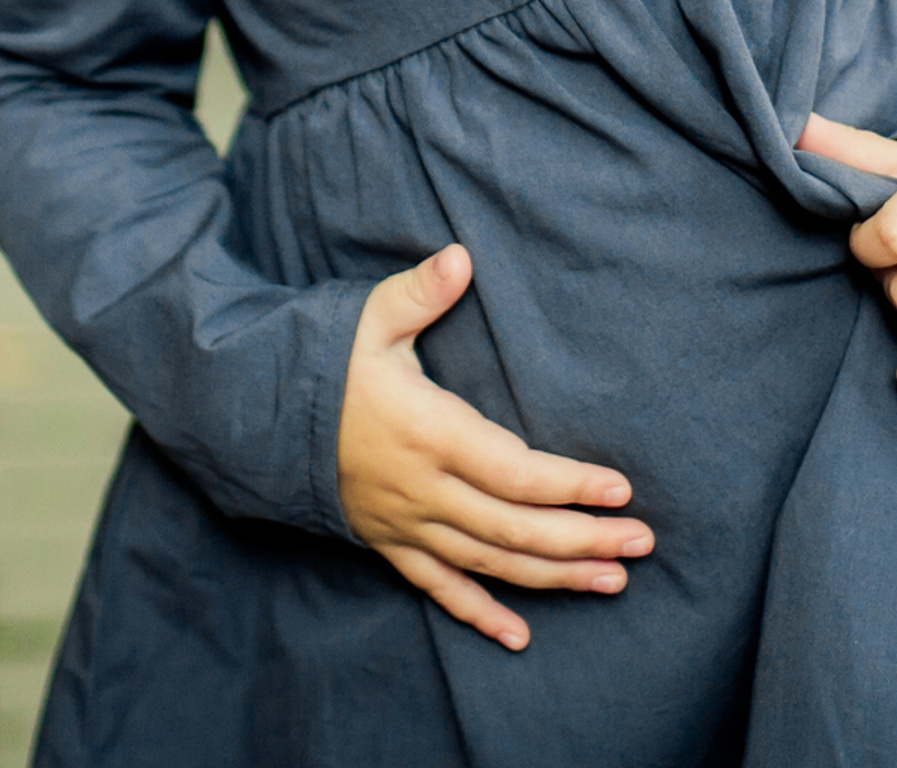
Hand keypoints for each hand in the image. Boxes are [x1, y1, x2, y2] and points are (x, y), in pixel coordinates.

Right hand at [338, 243, 652, 651]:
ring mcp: (406, 524)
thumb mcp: (369, 318)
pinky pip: (439, 589)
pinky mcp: (388, 543)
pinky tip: (520, 638)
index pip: (514, 471)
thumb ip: (420, 292)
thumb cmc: (323, 359)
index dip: (570, 485)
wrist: (256, 415)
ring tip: (611, 580)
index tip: (621, 490)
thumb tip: (462, 257)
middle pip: (516, 529)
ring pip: (490, 563)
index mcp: (428, 432)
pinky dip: (480, 614)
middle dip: (583, 539)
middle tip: (641, 545)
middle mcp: (423, 489)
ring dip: (554, 577)